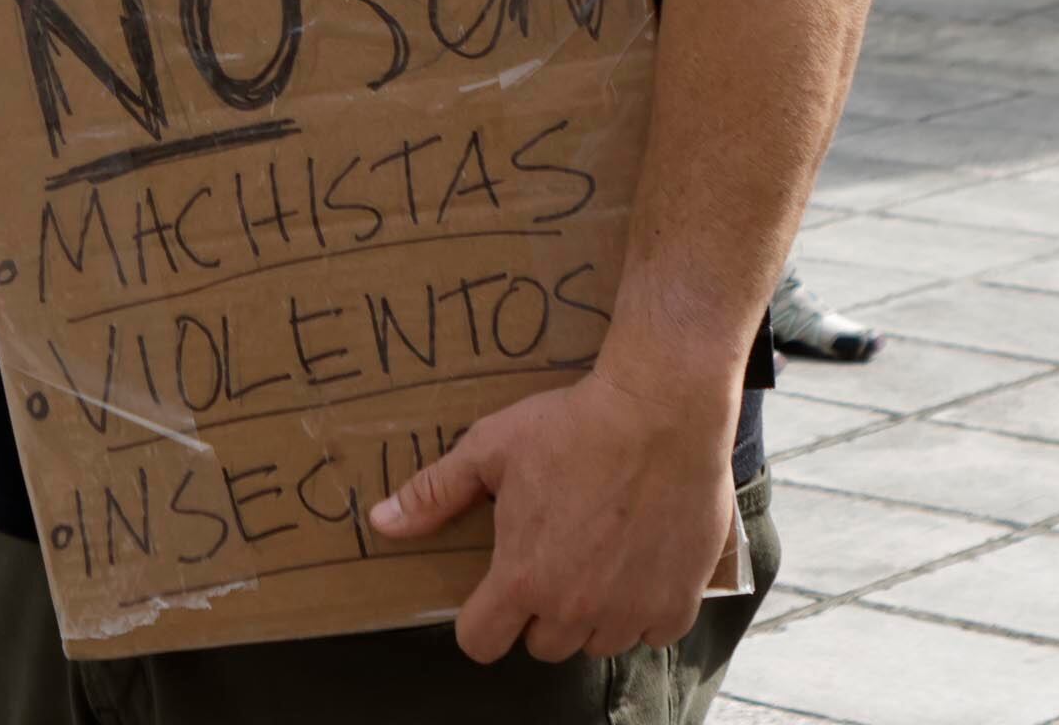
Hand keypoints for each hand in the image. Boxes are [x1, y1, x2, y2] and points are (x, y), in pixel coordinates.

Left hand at [369, 367, 740, 663]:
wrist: (659, 413)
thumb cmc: (570, 428)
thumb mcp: (489, 451)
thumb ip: (434, 494)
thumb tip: (380, 523)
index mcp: (522, 577)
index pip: (481, 643)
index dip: (480, 622)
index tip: (490, 595)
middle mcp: (575, 608)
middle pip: (543, 645)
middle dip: (539, 613)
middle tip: (550, 559)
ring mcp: (630, 611)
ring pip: (598, 644)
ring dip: (593, 615)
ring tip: (596, 558)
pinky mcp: (678, 602)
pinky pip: (653, 634)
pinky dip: (646, 611)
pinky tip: (640, 565)